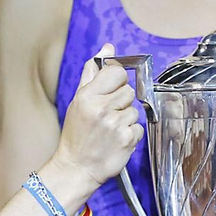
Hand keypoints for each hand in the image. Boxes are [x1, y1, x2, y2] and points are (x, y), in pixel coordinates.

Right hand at [52, 43, 142, 189]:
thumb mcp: (78, 100)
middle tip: (107, 115)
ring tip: (110, 129)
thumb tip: (107, 47)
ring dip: (126, 118)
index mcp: (88, 96)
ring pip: (134, 109)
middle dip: (121, 102)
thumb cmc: (77, 134)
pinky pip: (139, 127)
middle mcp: (102, 108)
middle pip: (129, 91)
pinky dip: (130, 133)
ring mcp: (116, 124)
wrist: (76, 168)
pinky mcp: (127, 139)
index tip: (110, 91)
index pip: (117, 72)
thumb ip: (92, 73)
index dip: (117, 81)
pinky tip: (116, 139)